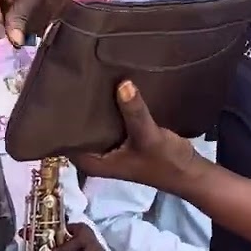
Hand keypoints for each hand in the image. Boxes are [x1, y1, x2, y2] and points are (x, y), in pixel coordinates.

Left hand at [74, 81, 206, 195]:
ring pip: (96, 124)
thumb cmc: (166, 162)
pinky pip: (111, 120)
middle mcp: (98, 155)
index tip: (60, 94)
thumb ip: (134, 112)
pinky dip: (112, 108)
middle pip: (79, 129)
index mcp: (94, 162)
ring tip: (90, 79)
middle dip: (79, 109)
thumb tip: (122, 84)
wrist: (191, 172)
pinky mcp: (124, 139)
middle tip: (75, 79)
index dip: (62, 120)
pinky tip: (112, 88)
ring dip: (96, 107)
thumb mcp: (149, 136)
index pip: (66, 140)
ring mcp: (112, 147)